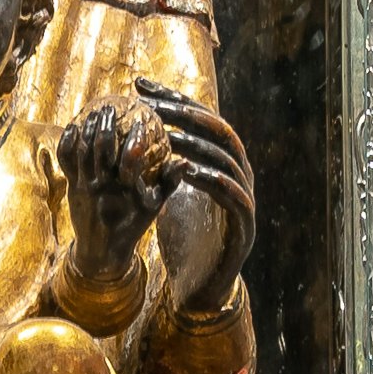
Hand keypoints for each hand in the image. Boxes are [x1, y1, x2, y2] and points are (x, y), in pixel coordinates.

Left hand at [57, 103, 166, 277]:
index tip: (140, 119)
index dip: (133, 135)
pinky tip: (72, 127)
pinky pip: (66, 160)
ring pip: (83, 150)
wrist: (102, 250)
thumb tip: (187, 161)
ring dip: (87, 128)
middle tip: (109, 106)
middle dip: (105, 122)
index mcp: (126, 189)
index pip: (129, 156)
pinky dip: (68, 142)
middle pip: (101, 146)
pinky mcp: (72, 187)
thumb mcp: (154, 206)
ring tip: (93, 112)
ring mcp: (85, 186)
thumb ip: (169, 182)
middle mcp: (104, 185)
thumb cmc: (133, 225)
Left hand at [135, 81, 254, 310]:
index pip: (200, 121)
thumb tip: (128, 135)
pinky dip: (214, 182)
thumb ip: (161, 165)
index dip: (173, 100)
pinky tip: (190, 172)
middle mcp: (238, 175)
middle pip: (218, 131)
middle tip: (152, 104)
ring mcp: (244, 199)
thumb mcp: (167, 194)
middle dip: (185, 114)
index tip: (140, 86)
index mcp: (220, 164)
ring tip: (167, 136)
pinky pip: (233, 197)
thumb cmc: (184, 239)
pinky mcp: (243, 227)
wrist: (200, 287)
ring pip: (228, 160)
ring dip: (196, 145)